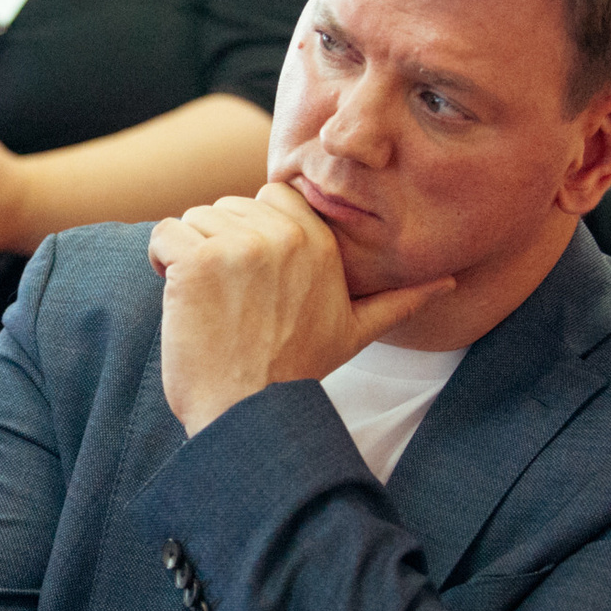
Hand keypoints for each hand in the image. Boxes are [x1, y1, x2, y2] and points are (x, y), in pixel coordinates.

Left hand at [148, 184, 453, 436]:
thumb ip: (401, 301)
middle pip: (229, 207)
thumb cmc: (295, 374)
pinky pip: (164, 235)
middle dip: (219, 245)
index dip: (253, 232)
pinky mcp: (196, 262)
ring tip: (208, 304)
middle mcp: (282, 237)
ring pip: (194, 219)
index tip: (251, 276)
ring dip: (189, 257)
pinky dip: (162, 264)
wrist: (247, 414)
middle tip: (229, 300)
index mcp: (319, 244)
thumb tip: (448, 282)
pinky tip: (181, 299)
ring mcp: (238, 247)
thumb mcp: (357, 331)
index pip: (271, 196)